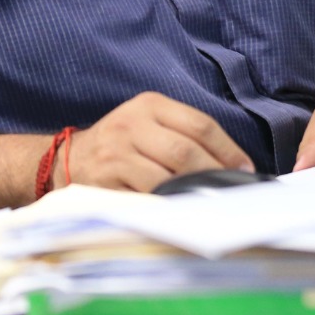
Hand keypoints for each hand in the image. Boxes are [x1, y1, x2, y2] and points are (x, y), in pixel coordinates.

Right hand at [65, 92, 254, 191]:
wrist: (69, 159)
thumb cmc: (123, 143)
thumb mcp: (149, 122)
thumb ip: (184, 133)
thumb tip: (234, 163)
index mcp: (149, 105)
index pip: (200, 125)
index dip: (228, 149)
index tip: (245, 168)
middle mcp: (131, 125)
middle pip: (185, 151)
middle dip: (213, 173)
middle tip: (229, 189)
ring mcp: (116, 155)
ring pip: (166, 176)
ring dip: (192, 192)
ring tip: (209, 201)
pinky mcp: (104, 183)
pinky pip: (145, 198)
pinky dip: (167, 206)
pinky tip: (180, 210)